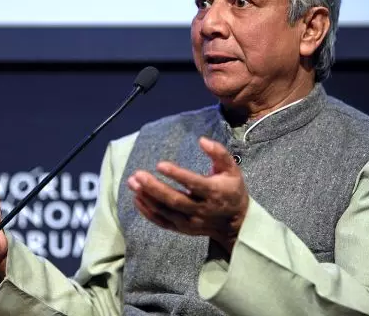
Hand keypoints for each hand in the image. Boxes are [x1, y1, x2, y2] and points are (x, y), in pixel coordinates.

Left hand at [127, 136, 248, 252]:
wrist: (236, 223)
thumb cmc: (232, 190)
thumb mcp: (232, 169)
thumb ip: (218, 153)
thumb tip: (202, 140)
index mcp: (214, 192)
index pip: (194, 184)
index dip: (177, 175)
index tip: (160, 165)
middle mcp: (202, 209)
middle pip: (175, 200)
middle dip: (155, 188)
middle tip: (137, 175)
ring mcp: (191, 221)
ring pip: (166, 212)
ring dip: (148, 198)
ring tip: (133, 183)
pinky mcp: (183, 229)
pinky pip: (163, 222)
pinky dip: (148, 213)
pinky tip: (137, 199)